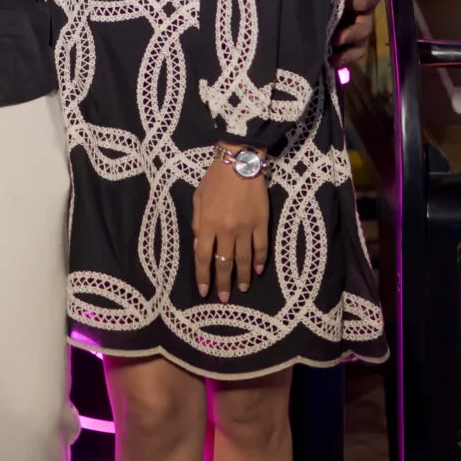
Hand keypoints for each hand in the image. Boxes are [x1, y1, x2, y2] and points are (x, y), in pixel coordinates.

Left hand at [192, 154, 268, 297]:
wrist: (240, 161)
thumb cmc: (215, 179)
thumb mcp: (198, 199)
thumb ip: (198, 224)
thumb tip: (200, 247)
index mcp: (208, 224)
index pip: (203, 257)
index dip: (203, 276)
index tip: (204, 290)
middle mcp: (226, 230)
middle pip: (224, 263)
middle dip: (223, 283)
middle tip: (223, 298)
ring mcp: (246, 228)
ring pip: (244, 259)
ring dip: (243, 277)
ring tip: (243, 289)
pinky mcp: (262, 223)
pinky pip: (261, 247)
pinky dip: (260, 261)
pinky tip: (258, 270)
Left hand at [330, 0, 382, 60]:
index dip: (355, 1)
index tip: (340, 1)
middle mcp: (365, 11)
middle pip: (365, 25)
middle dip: (351, 33)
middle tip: (335, 38)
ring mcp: (359, 27)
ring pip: (360, 43)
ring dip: (347, 52)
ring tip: (333, 57)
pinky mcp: (351, 40)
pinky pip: (353, 53)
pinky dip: (344, 59)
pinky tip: (331, 62)